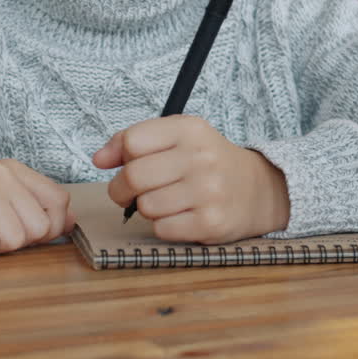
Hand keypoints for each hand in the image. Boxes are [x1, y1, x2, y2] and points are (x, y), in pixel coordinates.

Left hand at [93, 115, 289, 243]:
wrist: (258, 190)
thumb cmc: (207, 162)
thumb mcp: (178, 138)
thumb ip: (133, 141)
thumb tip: (98, 159)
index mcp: (189, 129)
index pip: (132, 141)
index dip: (121, 157)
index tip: (128, 165)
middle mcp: (201, 157)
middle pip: (134, 176)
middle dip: (122, 190)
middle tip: (131, 194)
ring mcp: (209, 191)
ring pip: (146, 207)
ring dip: (147, 210)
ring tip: (165, 203)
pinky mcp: (212, 223)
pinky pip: (162, 229)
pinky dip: (164, 227)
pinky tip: (181, 217)